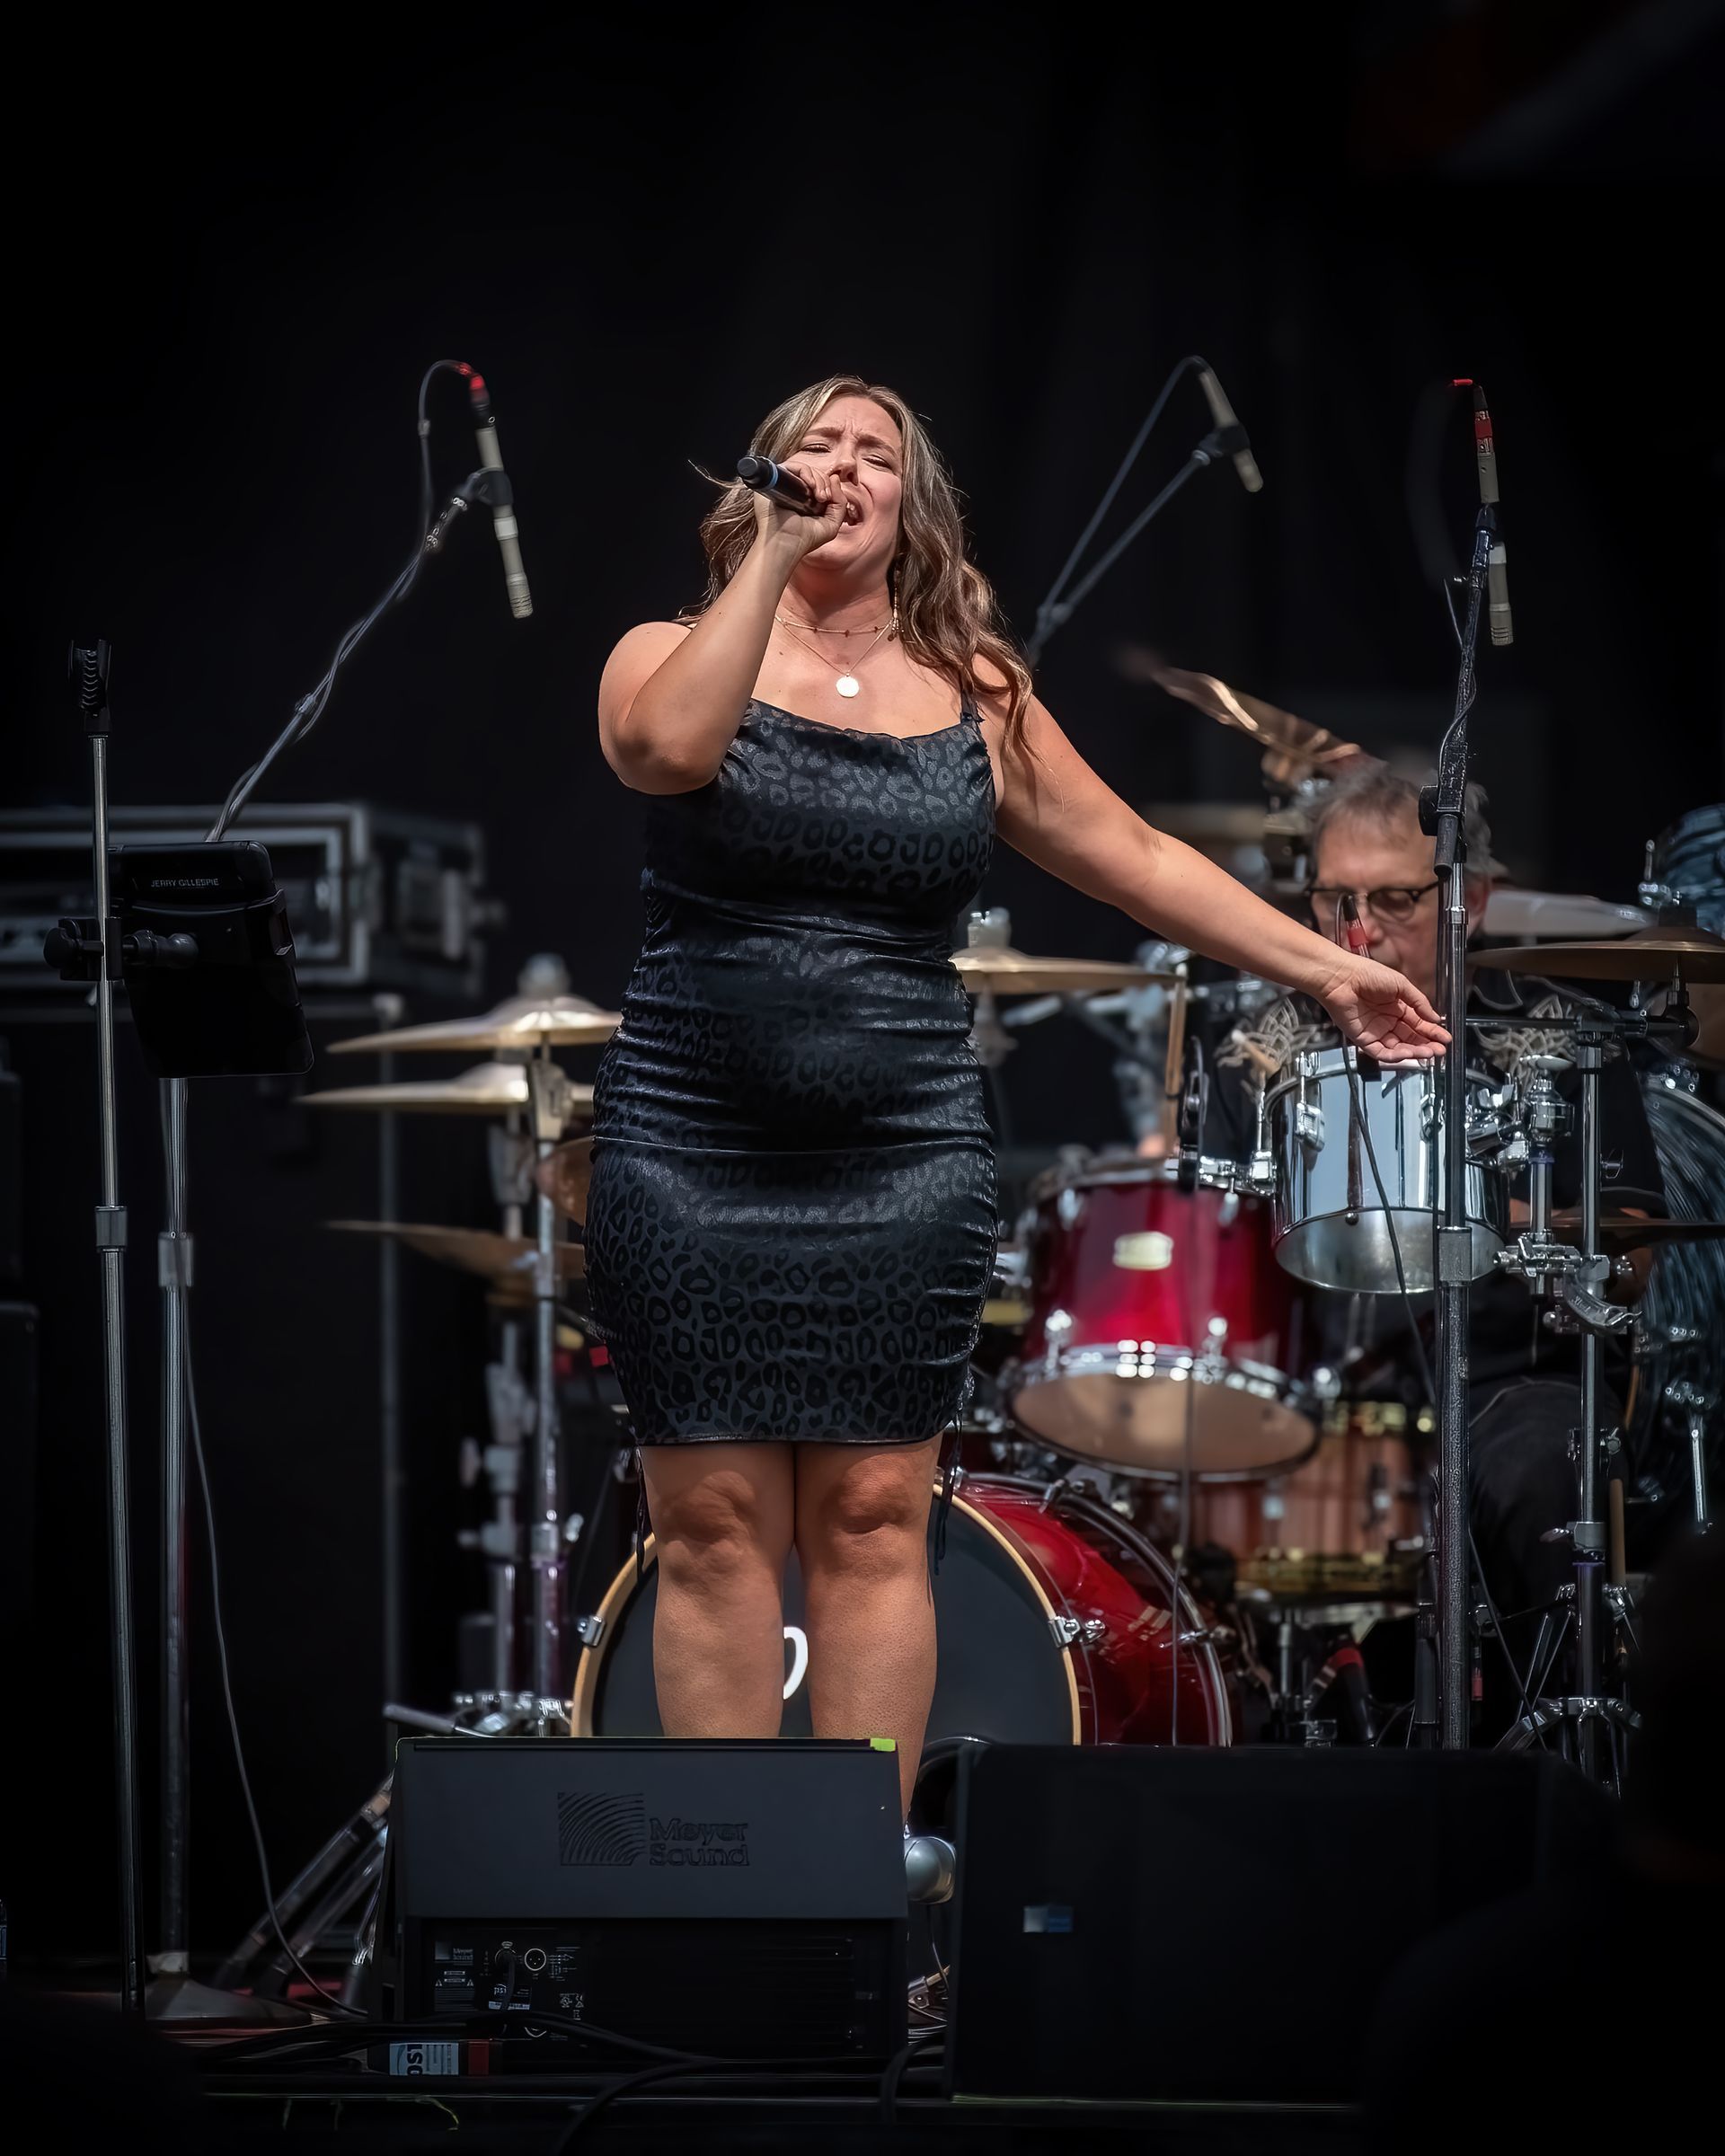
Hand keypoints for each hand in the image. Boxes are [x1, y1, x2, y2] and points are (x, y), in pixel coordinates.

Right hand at [751, 457, 855, 563]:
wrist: (785, 543)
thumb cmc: (806, 538)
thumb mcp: (832, 524)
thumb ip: (840, 502)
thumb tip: (835, 478)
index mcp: (808, 499)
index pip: (820, 481)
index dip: (828, 485)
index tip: (829, 499)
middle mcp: (796, 491)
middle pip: (814, 473)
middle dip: (824, 483)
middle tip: (824, 498)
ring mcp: (785, 485)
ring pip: (805, 469)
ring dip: (817, 479)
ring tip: (818, 496)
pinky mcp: (775, 480)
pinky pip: (792, 466)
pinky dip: (804, 471)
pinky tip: (809, 485)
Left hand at [1313, 955, 1449, 1063]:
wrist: (1342, 977)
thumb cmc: (1368, 975)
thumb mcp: (1400, 985)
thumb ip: (1418, 1002)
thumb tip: (1435, 1018)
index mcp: (1398, 1007)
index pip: (1418, 1024)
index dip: (1432, 1032)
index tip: (1446, 1039)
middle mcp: (1388, 1021)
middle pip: (1410, 1038)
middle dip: (1426, 1045)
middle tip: (1440, 1051)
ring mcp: (1375, 1031)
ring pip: (1398, 1048)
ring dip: (1414, 1052)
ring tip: (1428, 1053)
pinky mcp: (1363, 1039)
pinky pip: (1380, 1052)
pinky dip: (1394, 1055)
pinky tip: (1408, 1053)